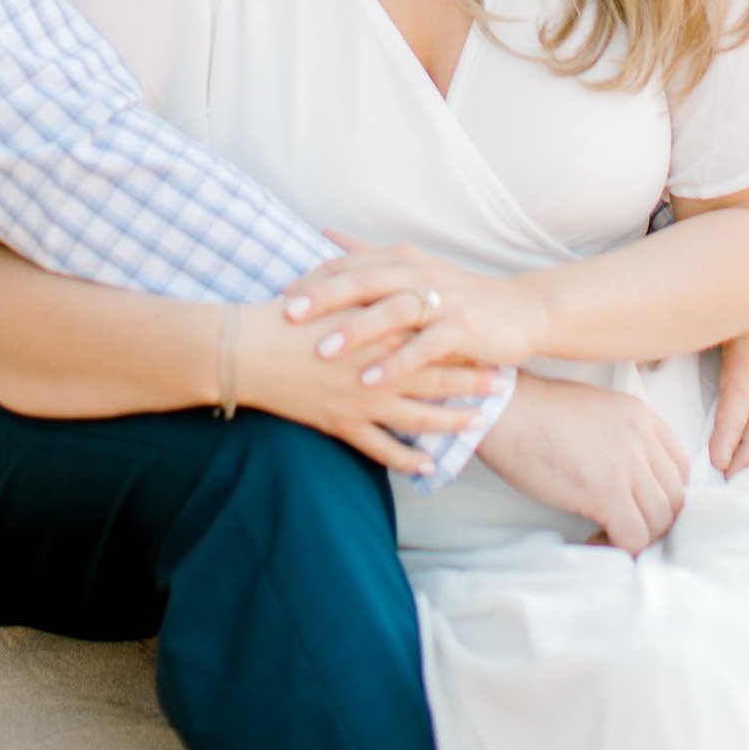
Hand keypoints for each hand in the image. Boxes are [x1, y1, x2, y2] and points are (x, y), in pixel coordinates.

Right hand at [236, 300, 498, 478]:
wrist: (246, 350)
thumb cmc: (283, 317)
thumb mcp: (328, 293)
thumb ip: (361, 291)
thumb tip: (384, 285)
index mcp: (377, 332)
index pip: (431, 336)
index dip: (461, 340)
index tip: (487, 340)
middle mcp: (377, 368)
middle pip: (436, 377)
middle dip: (472, 381)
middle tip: (501, 382)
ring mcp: (362, 400)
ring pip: (419, 416)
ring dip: (451, 421)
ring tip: (478, 423)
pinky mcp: (342, 424)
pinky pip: (383, 448)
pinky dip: (407, 458)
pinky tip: (428, 464)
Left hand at [282, 233, 544, 368]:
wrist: (521, 310)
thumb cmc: (458, 294)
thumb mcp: (411, 268)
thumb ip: (366, 253)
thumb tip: (325, 233)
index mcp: (400, 260)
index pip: (348, 264)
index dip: (313, 279)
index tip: (278, 296)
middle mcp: (417, 274)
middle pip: (363, 281)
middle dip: (323, 297)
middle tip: (286, 314)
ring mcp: (441, 300)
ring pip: (391, 311)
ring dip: (356, 331)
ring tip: (323, 351)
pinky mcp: (462, 328)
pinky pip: (423, 347)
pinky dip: (396, 363)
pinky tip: (372, 381)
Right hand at [478, 373, 689, 554]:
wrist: (505, 411)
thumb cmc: (534, 410)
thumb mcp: (594, 409)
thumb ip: (620, 435)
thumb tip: (623, 473)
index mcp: (640, 416)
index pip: (679, 466)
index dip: (663, 492)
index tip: (639, 503)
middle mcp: (642, 439)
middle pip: (674, 497)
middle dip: (652, 518)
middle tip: (622, 525)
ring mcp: (628, 466)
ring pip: (660, 521)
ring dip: (637, 535)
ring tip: (607, 535)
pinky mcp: (608, 493)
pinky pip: (634, 537)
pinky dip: (619, 548)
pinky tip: (595, 541)